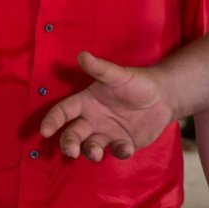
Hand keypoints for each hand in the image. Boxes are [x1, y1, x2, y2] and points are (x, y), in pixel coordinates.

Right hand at [39, 51, 175, 161]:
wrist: (163, 96)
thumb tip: (82, 55)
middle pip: (73, 134)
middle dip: (69, 143)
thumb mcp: (119, 75)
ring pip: (90, 147)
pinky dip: (119, 152)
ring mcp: (106, 134)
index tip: (45, 131)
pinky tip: (126, 148)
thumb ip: (100, 68)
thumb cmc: (137, 82)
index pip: (63, 112)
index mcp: (86, 102)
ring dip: (90, 152)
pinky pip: (116, 152)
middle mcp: (92, 120)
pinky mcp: (122, 144)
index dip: (53, 121)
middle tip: (71, 151)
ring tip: (95, 152)